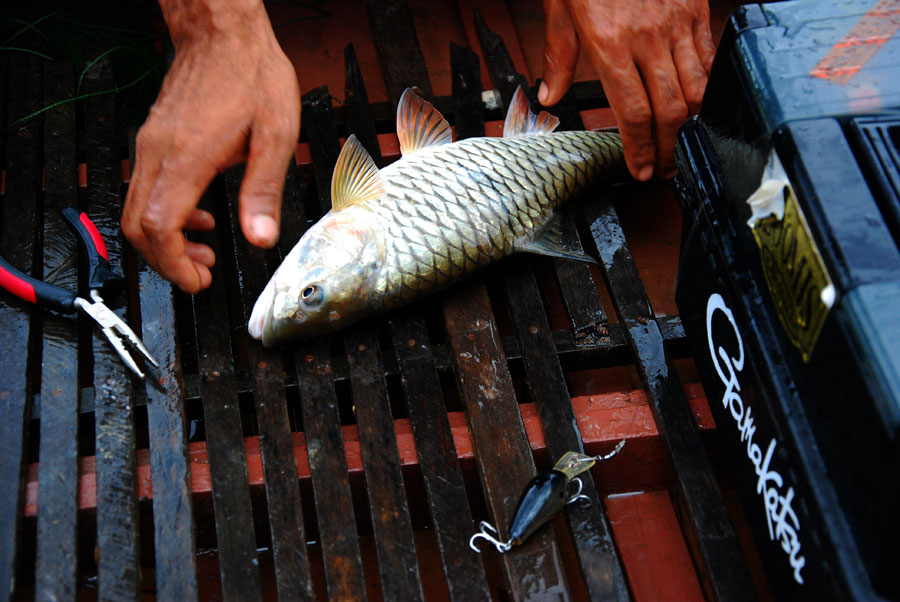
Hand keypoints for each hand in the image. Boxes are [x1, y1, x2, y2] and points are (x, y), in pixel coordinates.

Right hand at [123, 0, 299, 292]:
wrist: (223, 33)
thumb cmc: (250, 75)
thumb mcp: (274, 136)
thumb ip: (263, 191)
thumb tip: (260, 237)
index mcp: (186, 158)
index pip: (158, 227)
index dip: (174, 264)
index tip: (198, 280)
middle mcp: (158, 154)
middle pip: (138, 226)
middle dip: (167, 261)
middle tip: (202, 273)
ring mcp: (151, 146)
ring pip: (136, 209)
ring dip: (165, 240)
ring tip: (203, 250)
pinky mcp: (155, 140)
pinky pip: (146, 189)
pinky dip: (165, 214)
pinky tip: (198, 215)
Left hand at [539, 0, 714, 179]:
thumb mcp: (560, 8)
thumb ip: (558, 56)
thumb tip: (552, 95)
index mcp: (610, 42)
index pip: (633, 112)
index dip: (641, 148)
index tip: (641, 168)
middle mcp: (647, 38)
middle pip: (670, 110)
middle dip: (669, 147)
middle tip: (666, 167)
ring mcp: (676, 23)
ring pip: (697, 88)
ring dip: (691, 124)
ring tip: (683, 144)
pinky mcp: (695, 8)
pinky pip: (707, 57)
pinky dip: (706, 85)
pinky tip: (697, 104)